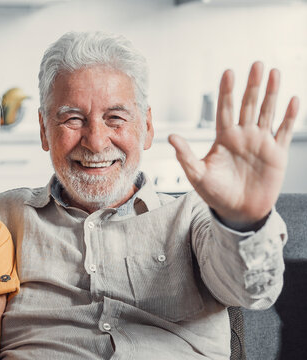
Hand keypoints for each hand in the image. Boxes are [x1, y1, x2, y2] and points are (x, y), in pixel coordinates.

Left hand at [169, 62, 299, 228]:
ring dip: (271, 93)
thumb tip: (170, 137)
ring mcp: (260, 142)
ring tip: (275, 73)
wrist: (237, 212)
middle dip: (252, 85)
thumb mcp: (197, 175)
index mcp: (224, 138)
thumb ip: (185, 155)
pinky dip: (289, 116)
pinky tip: (293, 100)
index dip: (226, 91)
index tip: (228, 72)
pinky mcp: (276, 153)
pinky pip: (284, 131)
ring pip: (267, 112)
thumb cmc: (215, 194)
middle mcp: (243, 136)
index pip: (225, 109)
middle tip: (256, 64)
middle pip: (248, 105)